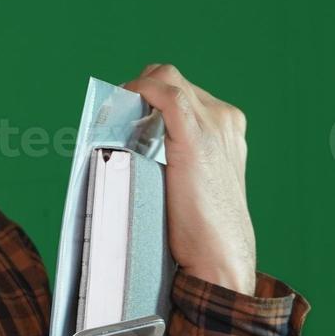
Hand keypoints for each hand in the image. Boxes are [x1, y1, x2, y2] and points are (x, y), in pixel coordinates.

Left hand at [121, 63, 256, 294]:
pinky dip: (139, 91)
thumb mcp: (188, 179)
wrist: (219, 256)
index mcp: (225, 126)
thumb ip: (170, 155)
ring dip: (132, 93)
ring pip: (164, 80)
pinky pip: (166, 93)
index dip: (144, 95)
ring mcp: (214, 124)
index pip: (177, 90)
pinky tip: (120, 105)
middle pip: (168, 80)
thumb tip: (125, 144)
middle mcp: (223, 118)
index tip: (118, 114)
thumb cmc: (197, 227)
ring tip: (110, 117)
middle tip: (110, 117)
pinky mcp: (196, 137)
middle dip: (136, 93)